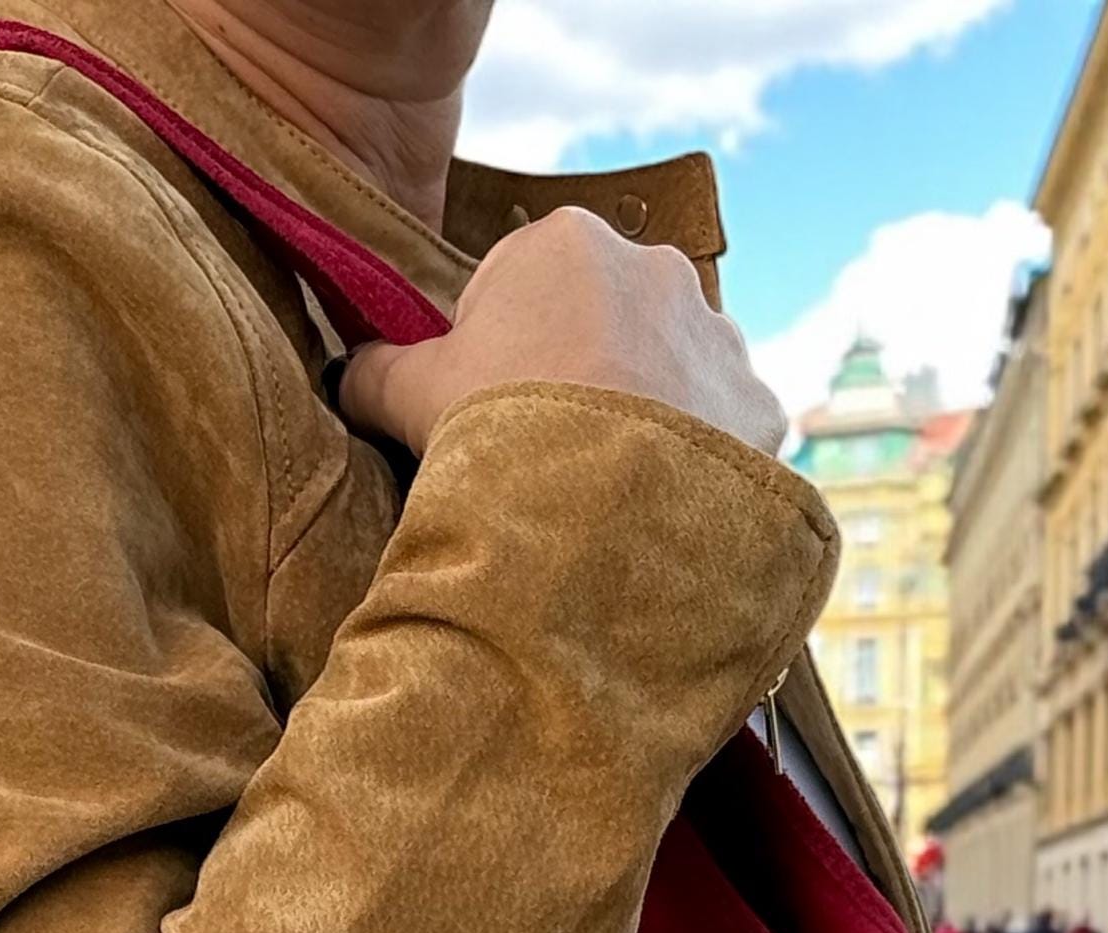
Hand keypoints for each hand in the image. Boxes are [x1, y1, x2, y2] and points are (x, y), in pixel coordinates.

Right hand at [339, 207, 788, 460]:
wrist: (596, 515)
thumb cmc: (496, 432)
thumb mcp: (411, 395)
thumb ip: (376, 372)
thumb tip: (349, 372)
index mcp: (566, 242)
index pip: (520, 287)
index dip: (495, 356)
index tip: (486, 414)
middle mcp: (656, 268)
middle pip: (603, 324)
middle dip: (578, 378)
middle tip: (542, 455)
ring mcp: (716, 334)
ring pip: (667, 372)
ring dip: (642, 416)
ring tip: (603, 488)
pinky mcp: (758, 405)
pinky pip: (719, 429)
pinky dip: (693, 462)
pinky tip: (657, 505)